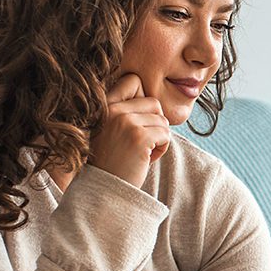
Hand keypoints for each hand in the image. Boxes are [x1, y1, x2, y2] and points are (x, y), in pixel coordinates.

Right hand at [89, 73, 170, 187]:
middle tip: (142, 143)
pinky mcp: (139, 137)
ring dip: (159, 139)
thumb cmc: (112, 162)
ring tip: (142, 153)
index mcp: (104, 105)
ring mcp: (126, 122)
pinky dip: (162, 149)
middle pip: (154, 103)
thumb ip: (126, 113)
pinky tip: (146, 159)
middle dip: (155, 124)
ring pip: (163, 121)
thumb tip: (155, 103)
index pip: (133, 80)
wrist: (103, 189)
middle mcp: (113, 110)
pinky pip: (166, 134)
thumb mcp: (111, 131)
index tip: (139, 122)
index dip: (144, 100)